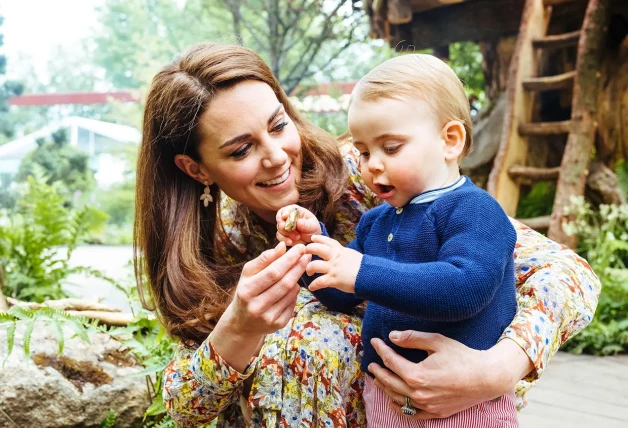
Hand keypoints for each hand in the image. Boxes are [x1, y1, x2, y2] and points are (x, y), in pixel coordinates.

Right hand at [211, 242, 309, 370]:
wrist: (242, 322)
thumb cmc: (247, 291)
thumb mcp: (249, 274)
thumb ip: (265, 259)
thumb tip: (283, 246)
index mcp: (247, 291)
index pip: (273, 272)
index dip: (289, 259)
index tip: (300, 248)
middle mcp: (256, 307)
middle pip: (285, 283)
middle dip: (298, 267)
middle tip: (307, 255)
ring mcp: (268, 318)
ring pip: (291, 293)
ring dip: (297, 279)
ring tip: (298, 269)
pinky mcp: (278, 325)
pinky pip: (293, 303)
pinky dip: (295, 292)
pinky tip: (292, 287)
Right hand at [276, 205, 320, 244]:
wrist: (312, 238)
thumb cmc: (313, 228)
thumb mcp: (313, 225)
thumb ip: (306, 224)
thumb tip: (298, 222)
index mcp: (294, 211)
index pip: (286, 210)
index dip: (284, 213)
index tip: (285, 217)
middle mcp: (287, 217)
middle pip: (280, 219)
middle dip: (283, 225)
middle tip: (290, 230)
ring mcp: (284, 226)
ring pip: (279, 229)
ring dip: (287, 234)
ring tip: (297, 237)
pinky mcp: (283, 235)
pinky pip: (280, 237)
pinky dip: (284, 240)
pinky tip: (290, 242)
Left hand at [304, 234, 361, 293]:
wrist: (369, 275)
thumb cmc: (363, 266)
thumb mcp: (351, 255)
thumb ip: (342, 253)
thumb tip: (338, 253)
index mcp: (339, 250)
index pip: (327, 241)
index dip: (318, 239)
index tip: (312, 238)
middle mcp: (334, 257)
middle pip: (316, 249)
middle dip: (308, 250)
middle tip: (305, 253)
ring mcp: (333, 268)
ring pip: (314, 265)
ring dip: (309, 269)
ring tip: (309, 273)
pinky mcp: (333, 279)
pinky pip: (319, 282)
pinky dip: (314, 285)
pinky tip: (312, 287)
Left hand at [368, 331, 531, 419]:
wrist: (487, 378)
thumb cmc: (463, 357)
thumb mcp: (437, 341)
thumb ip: (412, 339)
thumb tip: (393, 336)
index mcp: (417, 375)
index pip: (391, 361)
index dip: (381, 350)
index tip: (375, 341)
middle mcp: (419, 393)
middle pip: (389, 382)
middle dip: (378, 371)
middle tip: (371, 364)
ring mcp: (427, 406)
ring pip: (397, 398)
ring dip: (385, 388)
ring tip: (378, 379)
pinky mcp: (435, 413)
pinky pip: (411, 413)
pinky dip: (399, 407)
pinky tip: (394, 401)